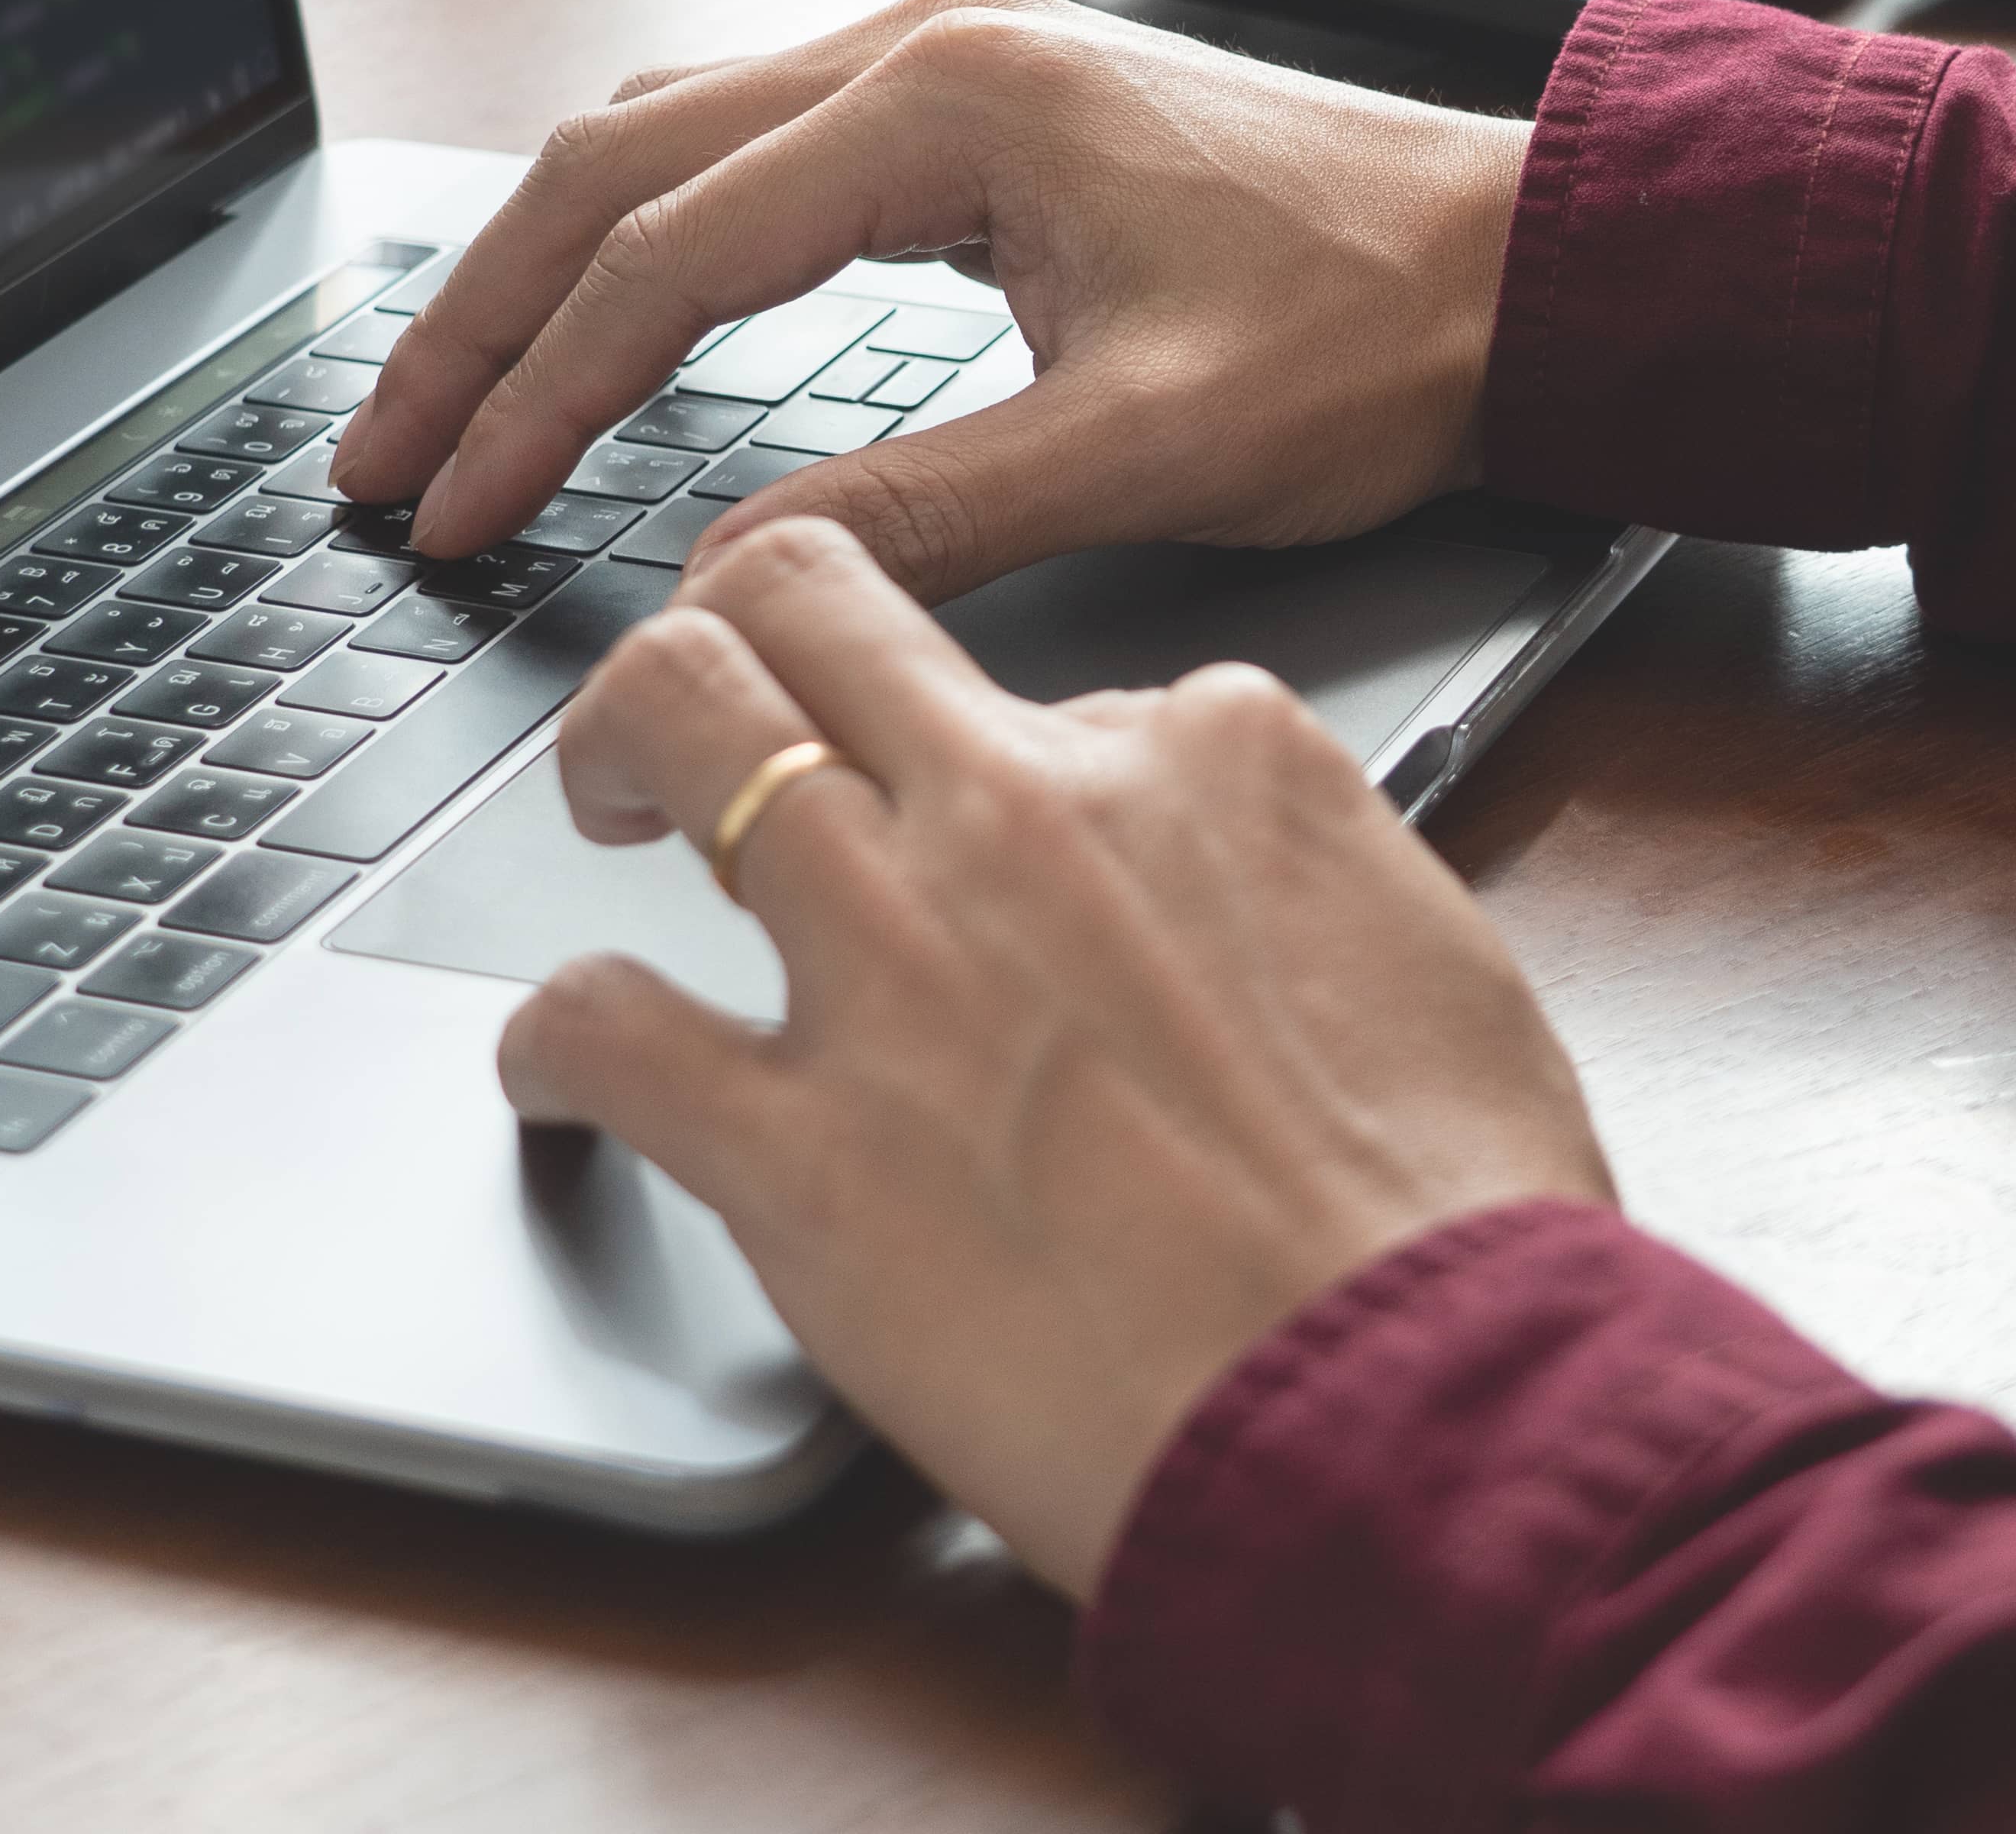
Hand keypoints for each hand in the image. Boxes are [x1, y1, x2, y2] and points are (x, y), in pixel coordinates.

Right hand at [336, 0, 1523, 595]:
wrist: (1527, 264)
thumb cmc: (1376, 339)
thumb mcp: (1143, 453)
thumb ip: (919, 513)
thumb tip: (725, 581)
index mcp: (951, 103)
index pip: (663, 253)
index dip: (537, 396)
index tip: (451, 511)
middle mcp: (925, 49)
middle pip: (616, 165)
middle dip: (480, 316)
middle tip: (377, 455)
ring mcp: (946, 66)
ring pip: (666, 143)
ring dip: (546, 268)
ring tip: (452, 400)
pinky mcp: (975, 115)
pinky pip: (748, 152)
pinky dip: (643, 239)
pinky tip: (605, 321)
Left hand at [498, 518, 1612, 1596]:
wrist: (1420, 1416)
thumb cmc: (1459, 1239)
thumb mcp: (1437, 966)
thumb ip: (1312, 880)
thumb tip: (1237, 890)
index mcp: (1216, 761)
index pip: (1064, 686)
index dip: (1020, 762)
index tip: (1004, 834)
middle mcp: (1035, 810)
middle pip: (818, 599)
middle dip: (746, 628)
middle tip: (707, 714)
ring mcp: (901, 957)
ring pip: (676, 712)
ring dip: (614, 746)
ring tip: (601, 805)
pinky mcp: (799, 1141)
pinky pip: (601, 1022)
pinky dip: (556, 1043)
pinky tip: (563, 1079)